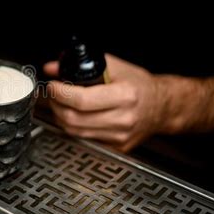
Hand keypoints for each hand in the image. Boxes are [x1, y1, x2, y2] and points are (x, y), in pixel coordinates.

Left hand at [44, 54, 167, 151]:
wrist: (161, 107)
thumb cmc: (140, 86)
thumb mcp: (114, 67)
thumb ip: (81, 65)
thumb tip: (52, 68)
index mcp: (125, 96)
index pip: (82, 100)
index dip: (60, 93)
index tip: (52, 85)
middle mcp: (123, 119)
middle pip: (74, 119)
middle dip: (56, 105)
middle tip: (53, 94)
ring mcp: (120, 136)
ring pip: (75, 132)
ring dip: (61, 117)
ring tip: (61, 104)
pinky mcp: (116, 147)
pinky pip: (85, 139)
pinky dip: (74, 128)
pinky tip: (74, 116)